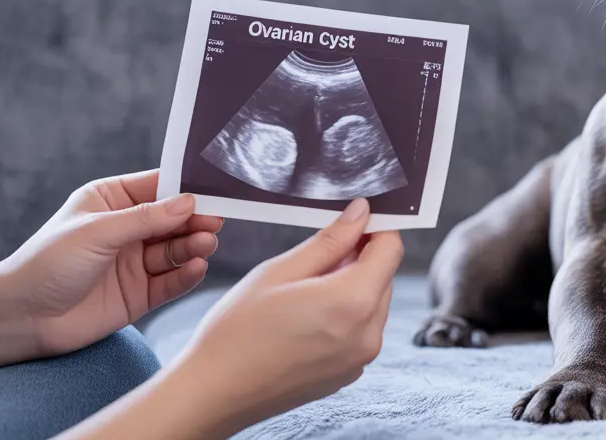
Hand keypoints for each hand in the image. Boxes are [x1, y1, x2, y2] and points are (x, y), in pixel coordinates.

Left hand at [0, 170, 223, 355]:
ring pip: (176, 250)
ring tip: (205, 244)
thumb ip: (145, 218)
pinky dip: (186, 274)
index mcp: (111, 201)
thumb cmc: (47, 263)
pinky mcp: (140, 293)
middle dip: (194, 220)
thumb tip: (188, 202)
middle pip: (173, 220)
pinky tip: (196, 267)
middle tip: (214, 221)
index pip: (158, 188)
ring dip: (193, 246)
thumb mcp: (97, 232)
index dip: (186, 189)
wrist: (22, 318)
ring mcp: (134, 262)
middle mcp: (127, 229)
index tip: (214, 191)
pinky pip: (171, 281)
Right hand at [164, 197, 401, 435]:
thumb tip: (361, 213)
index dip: (375, 229)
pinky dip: (344, 315)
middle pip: (383, 276)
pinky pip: (360, 330)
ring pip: (373, 303)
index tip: (350, 222)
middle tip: (312, 260)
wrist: (213, 393)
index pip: (391, 249)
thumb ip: (330, 240)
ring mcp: (360, 359)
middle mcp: (368, 334)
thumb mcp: (280, 271)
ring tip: (302, 293)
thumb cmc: (237, 331)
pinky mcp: (349, 373)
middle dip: (358, 259)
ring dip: (350, 287)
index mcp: (354, 302)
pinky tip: (304, 319)